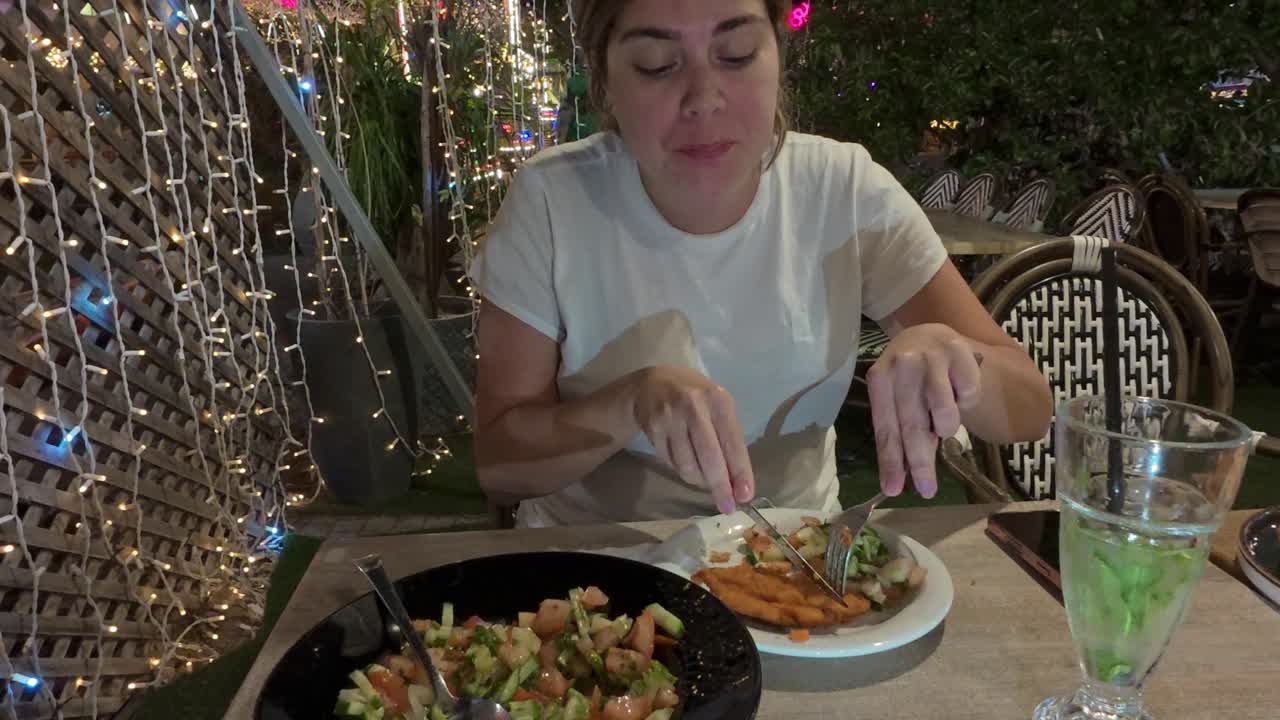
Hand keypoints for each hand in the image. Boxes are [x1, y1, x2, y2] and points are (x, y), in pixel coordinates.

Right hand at [631, 366, 754, 513]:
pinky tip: (686, 463)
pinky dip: (681, 470)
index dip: (739, 471)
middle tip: (726, 507)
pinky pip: (671, 462)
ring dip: (699, 480)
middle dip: (720, 486)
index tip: (745, 495)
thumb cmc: (696, 398)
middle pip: (709, 457)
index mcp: (718, 400)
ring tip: (704, 478)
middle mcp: (694, 406)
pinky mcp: (653, 429)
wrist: (654, 382)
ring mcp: (671, 417)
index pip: (733, 442)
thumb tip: (737, 482)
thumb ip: (729, 439)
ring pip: (687, 465)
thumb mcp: (717, 407)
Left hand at [865, 324, 982, 498]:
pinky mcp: (960, 351)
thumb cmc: (910, 376)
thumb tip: (898, 481)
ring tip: (944, 423)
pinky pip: (969, 394)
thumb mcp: (899, 398)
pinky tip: (957, 389)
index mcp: (880, 380)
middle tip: (927, 490)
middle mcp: (902, 365)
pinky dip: (966, 401)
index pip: (885, 428)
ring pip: (944, 412)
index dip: (890, 461)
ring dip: (946, 427)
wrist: (928, 332)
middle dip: (920, 462)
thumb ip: (901, 432)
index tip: (893, 490)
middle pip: (912, 424)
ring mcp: (932, 357)